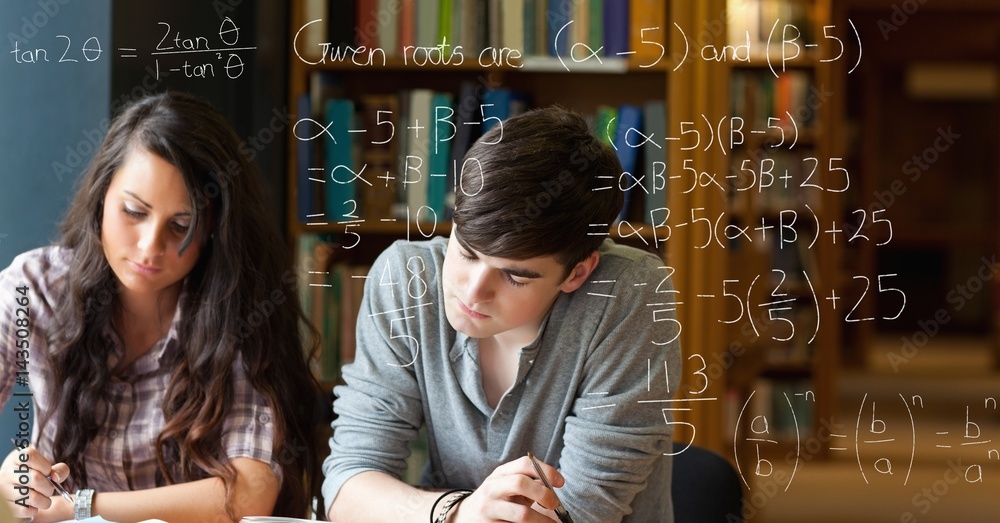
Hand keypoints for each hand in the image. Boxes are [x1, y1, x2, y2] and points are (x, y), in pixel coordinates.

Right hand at [2, 445, 72, 521]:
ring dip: (44, 500)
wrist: (17, 488)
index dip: (45, 466)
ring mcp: (4, 489)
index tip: (47, 472)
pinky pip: (26, 510)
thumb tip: (56, 477)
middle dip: (49, 487)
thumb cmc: (35, 476)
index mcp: (17, 459)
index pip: (31, 457)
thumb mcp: (48, 468)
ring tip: (43, 498)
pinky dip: (35, 509)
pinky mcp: (6, 505)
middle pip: (35, 479)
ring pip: (33, 497)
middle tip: (48, 489)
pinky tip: (33, 505)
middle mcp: (8, 473)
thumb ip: (59, 470)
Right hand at [450, 456, 564, 521]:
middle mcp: (493, 487)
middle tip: (555, 504)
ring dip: (541, 520)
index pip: (525, 463)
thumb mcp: (508, 486)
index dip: (546, 471)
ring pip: (521, 514)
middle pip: (521, 483)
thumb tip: (554, 486)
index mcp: (501, 473)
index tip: (561, 482)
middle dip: (543, 494)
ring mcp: (489, 507)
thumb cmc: (497, 500)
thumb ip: (528, 483)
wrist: (466, 516)